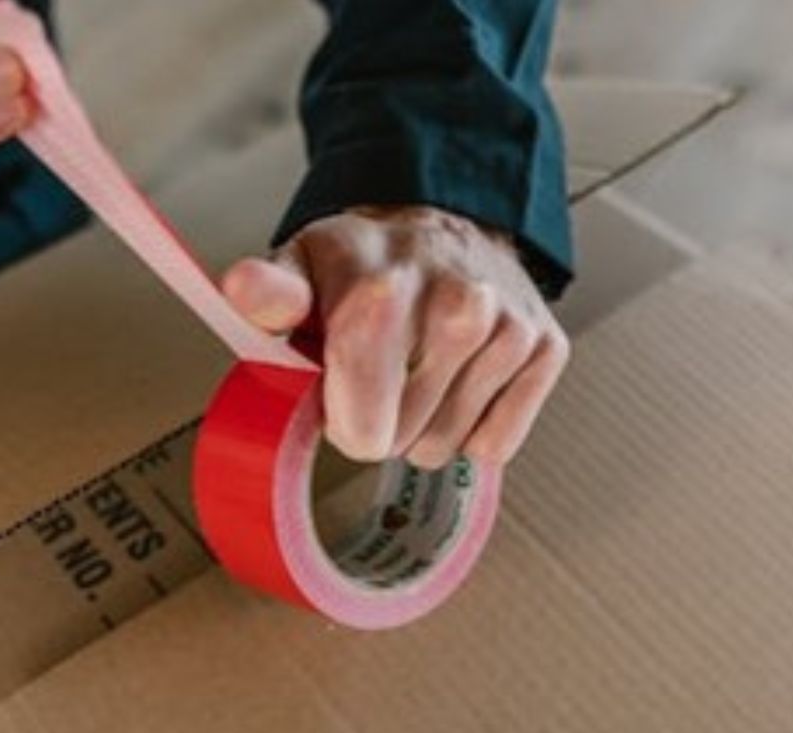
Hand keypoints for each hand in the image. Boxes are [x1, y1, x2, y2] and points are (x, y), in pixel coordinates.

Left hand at [221, 205, 568, 467]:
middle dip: (378, 420)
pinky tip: (457, 380)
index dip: (345, 423)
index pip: (366, 412)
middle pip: (401, 437)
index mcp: (384, 289)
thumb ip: (267, 293)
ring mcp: (507, 327)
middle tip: (377, 370)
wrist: (443, 226)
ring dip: (422, 425)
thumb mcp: (299, 267)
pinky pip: (494, 444)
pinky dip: (470, 429)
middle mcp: (458, 303)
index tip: (337, 399)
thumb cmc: (361, 264)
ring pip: (445, 445)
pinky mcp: (546, 348)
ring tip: (416, 369)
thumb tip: (245, 287)